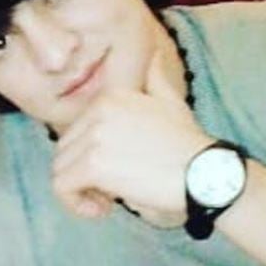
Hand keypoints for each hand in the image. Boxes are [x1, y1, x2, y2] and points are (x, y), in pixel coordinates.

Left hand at [51, 49, 211, 221]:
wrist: (205, 173)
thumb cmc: (191, 146)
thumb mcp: (173, 104)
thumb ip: (156, 80)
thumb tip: (154, 55)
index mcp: (111, 96)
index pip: (77, 132)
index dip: (89, 157)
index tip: (114, 174)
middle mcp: (98, 110)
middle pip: (65, 151)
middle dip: (82, 175)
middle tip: (110, 193)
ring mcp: (95, 136)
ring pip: (60, 170)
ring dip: (80, 192)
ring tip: (108, 203)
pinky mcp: (93, 165)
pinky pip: (62, 187)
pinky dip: (76, 205)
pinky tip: (103, 210)